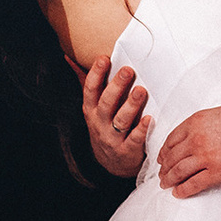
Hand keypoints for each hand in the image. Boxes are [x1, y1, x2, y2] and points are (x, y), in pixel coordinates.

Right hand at [80, 54, 152, 179]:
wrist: (113, 164)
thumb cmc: (105, 126)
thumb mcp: (93, 106)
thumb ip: (87, 82)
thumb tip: (70, 57)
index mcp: (91, 110)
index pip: (90, 90)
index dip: (96, 74)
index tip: (104, 58)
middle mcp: (99, 123)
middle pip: (106, 103)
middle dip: (116, 86)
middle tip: (128, 70)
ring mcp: (112, 138)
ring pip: (120, 121)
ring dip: (130, 105)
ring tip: (141, 90)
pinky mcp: (127, 151)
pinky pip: (134, 140)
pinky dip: (141, 129)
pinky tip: (150, 118)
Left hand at [156, 99, 220, 197]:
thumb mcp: (220, 112)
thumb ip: (205, 124)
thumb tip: (200, 133)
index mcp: (196, 122)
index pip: (171, 140)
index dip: (164, 152)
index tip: (161, 158)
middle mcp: (196, 139)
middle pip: (171, 157)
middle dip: (164, 168)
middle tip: (161, 174)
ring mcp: (206, 156)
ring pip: (178, 172)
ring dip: (169, 180)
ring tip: (166, 185)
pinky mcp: (217, 172)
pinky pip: (194, 184)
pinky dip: (183, 190)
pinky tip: (179, 193)